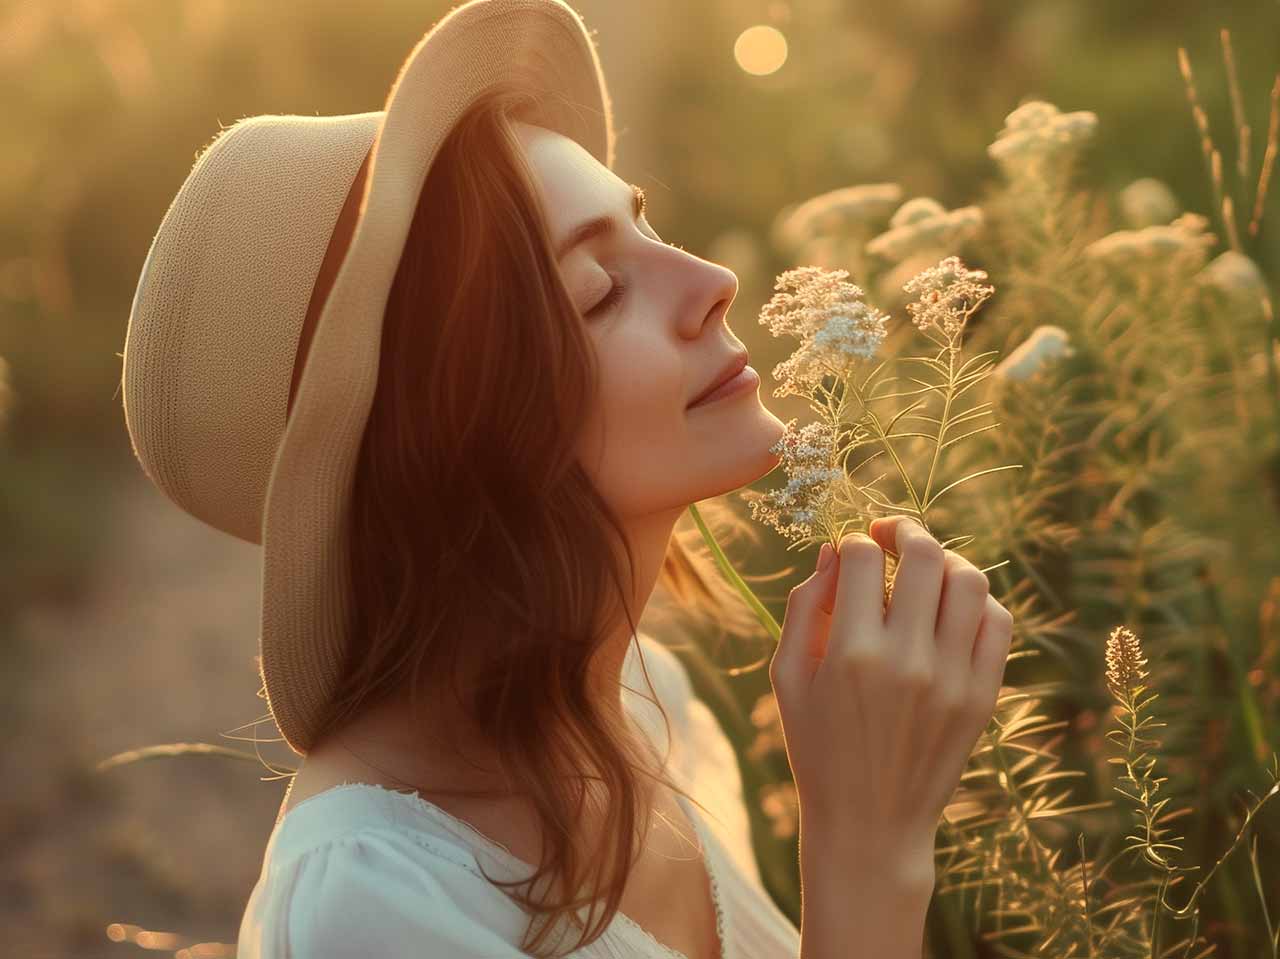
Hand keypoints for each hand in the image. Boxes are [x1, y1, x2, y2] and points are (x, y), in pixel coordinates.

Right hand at [769, 516, 1014, 878]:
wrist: (871, 824)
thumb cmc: (817, 747)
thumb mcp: (789, 678)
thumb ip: (805, 607)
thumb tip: (835, 551)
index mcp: (850, 654)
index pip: (862, 559)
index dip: (852, 542)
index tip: (848, 551)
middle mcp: (908, 660)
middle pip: (924, 555)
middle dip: (903, 530)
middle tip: (889, 533)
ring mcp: (953, 678)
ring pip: (969, 580)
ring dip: (944, 560)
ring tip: (923, 568)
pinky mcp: (983, 695)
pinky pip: (996, 622)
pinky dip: (976, 601)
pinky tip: (950, 606)